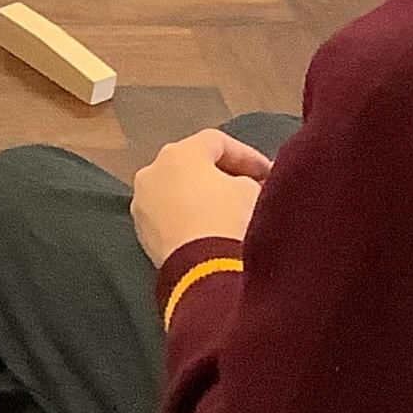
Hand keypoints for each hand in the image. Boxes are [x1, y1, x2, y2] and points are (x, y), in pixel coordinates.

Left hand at [131, 129, 268, 264]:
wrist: (201, 271)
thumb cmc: (228, 219)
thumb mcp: (250, 191)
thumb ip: (247, 180)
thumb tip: (240, 187)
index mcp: (177, 153)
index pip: (216, 142)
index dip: (247, 155)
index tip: (269, 173)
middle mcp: (151, 172)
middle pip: (192, 165)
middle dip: (224, 175)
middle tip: (252, 189)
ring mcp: (142, 204)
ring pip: (178, 192)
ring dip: (204, 197)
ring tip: (232, 212)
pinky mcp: (142, 233)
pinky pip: (170, 216)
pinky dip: (189, 218)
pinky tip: (211, 231)